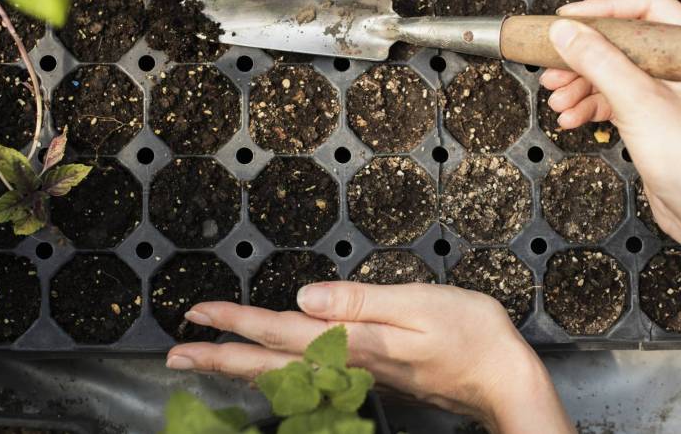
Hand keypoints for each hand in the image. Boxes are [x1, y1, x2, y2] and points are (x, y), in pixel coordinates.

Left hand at [166, 281, 571, 432]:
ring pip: (285, 377)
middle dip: (221, 357)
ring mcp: (357, 379)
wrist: (504, 380)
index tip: (197, 315)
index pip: (281, 331)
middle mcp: (348, 366)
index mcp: (356, 342)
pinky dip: (276, 377)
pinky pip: (308, 382)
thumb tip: (304, 297)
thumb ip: (359, 302)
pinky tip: (268, 373)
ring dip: (241, 368)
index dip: (236, 323)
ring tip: (206, 362)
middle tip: (176, 354)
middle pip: (271, 364)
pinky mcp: (370, 382)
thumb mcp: (420, 303)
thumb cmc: (471, 334)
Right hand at [540, 0, 680, 254]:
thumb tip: (565, 31)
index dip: (605, 10)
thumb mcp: (638, 100)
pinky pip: (616, 100)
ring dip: (581, 85)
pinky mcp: (655, 119)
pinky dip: (591, 106)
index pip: (648, 7)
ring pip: (615, 73)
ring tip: (556, 100)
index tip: (569, 20)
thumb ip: (599, 61)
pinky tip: (571, 119)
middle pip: (624, 42)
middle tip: (552, 68)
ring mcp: (670, 94)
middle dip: (584, 57)